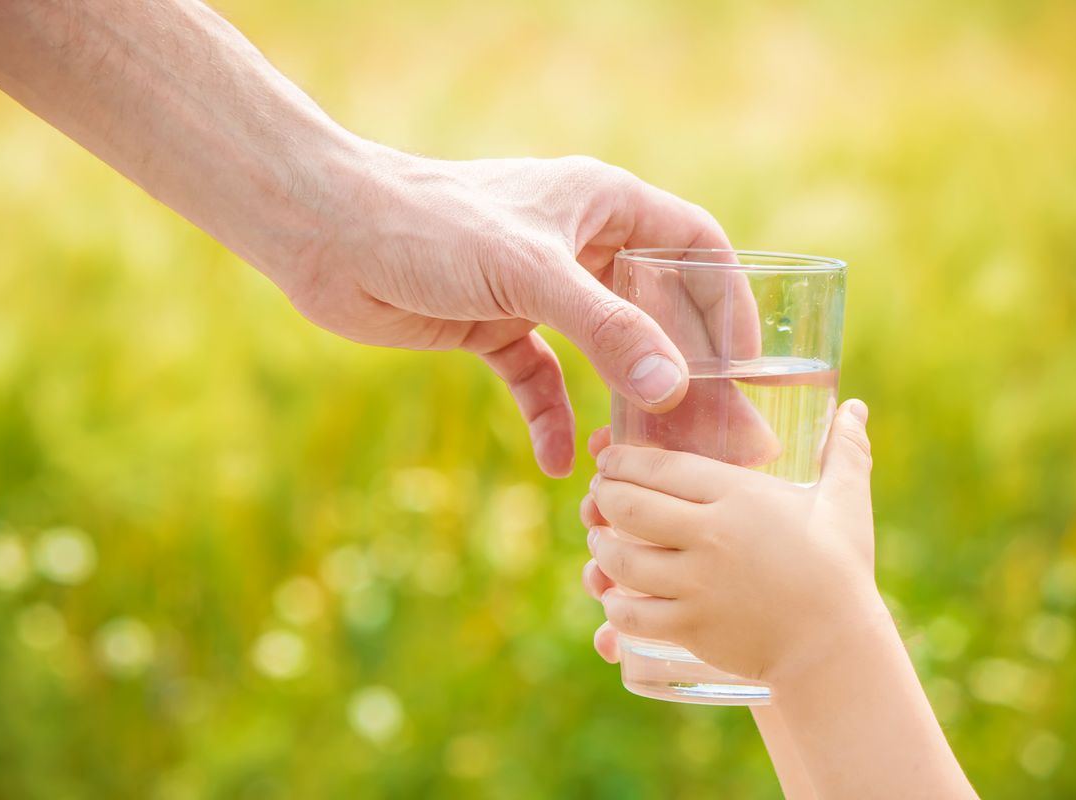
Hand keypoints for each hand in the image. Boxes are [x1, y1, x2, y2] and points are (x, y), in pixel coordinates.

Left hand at [281, 147, 744, 476]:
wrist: (328, 235)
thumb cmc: (431, 226)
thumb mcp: (530, 272)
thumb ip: (606, 328)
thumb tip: (675, 388)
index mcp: (602, 205)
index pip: (695, 247)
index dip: (728, 301)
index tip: (747, 364)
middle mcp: (579, 244)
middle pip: (654, 311)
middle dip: (682, 374)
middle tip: (713, 438)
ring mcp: (537, 289)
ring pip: (602, 352)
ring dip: (623, 404)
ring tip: (649, 461)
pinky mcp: (495, 325)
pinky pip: (540, 378)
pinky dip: (552, 416)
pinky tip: (561, 462)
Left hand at [580, 400, 884, 682]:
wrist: (836, 650)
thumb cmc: (840, 571)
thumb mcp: (846, 504)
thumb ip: (845, 452)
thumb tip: (855, 408)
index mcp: (740, 497)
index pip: (663, 467)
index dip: (625, 461)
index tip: (610, 460)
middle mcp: (711, 536)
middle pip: (630, 507)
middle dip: (604, 497)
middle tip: (598, 495)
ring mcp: (696, 585)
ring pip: (621, 559)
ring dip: (600, 547)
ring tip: (598, 539)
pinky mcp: (690, 627)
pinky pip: (631, 613)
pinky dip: (612, 605)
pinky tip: (611, 595)